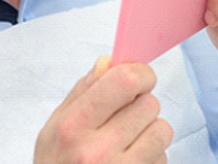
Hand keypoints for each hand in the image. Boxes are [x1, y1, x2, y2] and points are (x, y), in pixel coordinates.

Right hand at [34, 56, 171, 162]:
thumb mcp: (54, 126)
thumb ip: (82, 91)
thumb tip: (108, 62)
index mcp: (74, 125)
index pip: (125, 81)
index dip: (140, 73)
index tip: (139, 77)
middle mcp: (98, 151)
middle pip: (149, 104)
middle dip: (141, 104)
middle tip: (125, 115)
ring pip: (162, 130)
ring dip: (150, 131)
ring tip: (128, 140)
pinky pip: (163, 158)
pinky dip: (152, 156)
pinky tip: (130, 162)